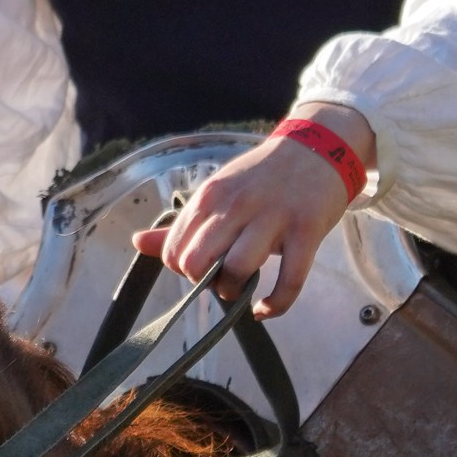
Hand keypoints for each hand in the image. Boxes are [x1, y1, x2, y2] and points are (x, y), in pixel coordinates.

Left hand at [132, 103, 373, 317]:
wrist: (319, 147)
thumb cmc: (262, 179)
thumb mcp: (218, 193)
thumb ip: (182, 225)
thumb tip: (137, 242)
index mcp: (209, 197)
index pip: (173, 251)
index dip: (183, 270)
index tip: (203, 268)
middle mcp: (236, 205)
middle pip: (197, 263)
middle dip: (204, 283)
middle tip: (221, 281)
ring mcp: (274, 218)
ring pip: (237, 270)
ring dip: (235, 292)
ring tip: (243, 289)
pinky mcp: (307, 231)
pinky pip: (289, 281)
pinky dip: (275, 305)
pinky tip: (266, 309)